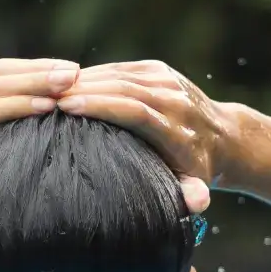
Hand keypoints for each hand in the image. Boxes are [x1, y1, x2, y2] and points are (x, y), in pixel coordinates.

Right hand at [59, 61, 226, 213]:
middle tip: (47, 96)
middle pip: (125, 88)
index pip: (137, 111)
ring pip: (121, 75)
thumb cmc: (197, 168)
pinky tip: (71, 82)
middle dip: (84, 90)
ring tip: (51, 88)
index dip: (102, 106)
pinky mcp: (160, 69)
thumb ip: (193, 195)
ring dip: (85, 80)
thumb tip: (197, 202)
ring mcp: (168, 80)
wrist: (223, 135)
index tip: (68, 106)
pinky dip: (96, 74)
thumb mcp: (196, 186)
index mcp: (178, 129)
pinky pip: (122, 69)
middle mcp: (175, 100)